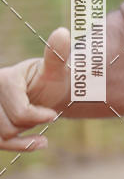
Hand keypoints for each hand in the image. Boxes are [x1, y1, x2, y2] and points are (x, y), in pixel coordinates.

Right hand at [0, 27, 70, 150]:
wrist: (46, 91)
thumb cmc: (51, 79)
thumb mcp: (55, 69)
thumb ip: (57, 54)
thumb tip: (62, 33)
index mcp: (5, 79)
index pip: (21, 112)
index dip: (40, 116)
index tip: (54, 115)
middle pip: (9, 126)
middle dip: (30, 123)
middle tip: (40, 110)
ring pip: (3, 136)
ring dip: (23, 132)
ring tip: (34, 119)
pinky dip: (20, 146)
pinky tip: (40, 142)